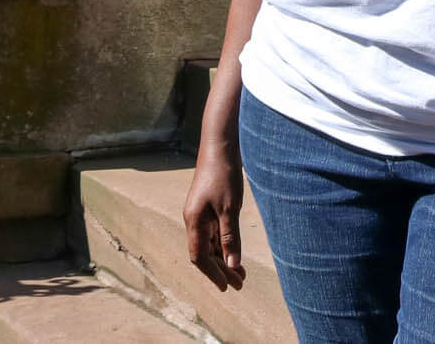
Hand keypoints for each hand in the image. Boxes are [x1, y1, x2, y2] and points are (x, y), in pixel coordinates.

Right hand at [182, 145, 246, 290]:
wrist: (220, 146)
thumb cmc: (224, 175)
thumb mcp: (229, 209)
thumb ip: (229, 237)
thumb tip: (231, 265)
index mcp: (194, 222)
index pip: (200, 258)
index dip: (213, 274)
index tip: (228, 287)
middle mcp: (193, 220)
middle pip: (205, 254)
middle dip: (221, 271)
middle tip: (239, 285)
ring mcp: (200, 214)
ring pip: (210, 244)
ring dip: (224, 259)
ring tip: (241, 274)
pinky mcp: (208, 207)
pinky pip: (214, 233)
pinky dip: (224, 245)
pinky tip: (235, 252)